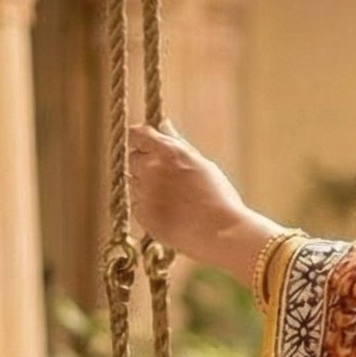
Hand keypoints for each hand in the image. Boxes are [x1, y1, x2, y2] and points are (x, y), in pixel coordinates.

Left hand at [128, 122, 247, 265]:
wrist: (222, 232)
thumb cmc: (218, 198)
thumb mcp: (202, 163)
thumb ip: (177, 143)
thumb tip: (163, 124)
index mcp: (168, 151)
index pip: (136, 134)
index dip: (140, 140)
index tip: (145, 146)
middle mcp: (152, 168)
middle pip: (133, 159)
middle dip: (144, 165)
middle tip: (168, 180)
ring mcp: (145, 192)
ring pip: (134, 183)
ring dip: (146, 187)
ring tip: (174, 200)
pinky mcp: (142, 214)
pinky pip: (137, 205)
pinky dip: (148, 207)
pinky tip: (171, 214)